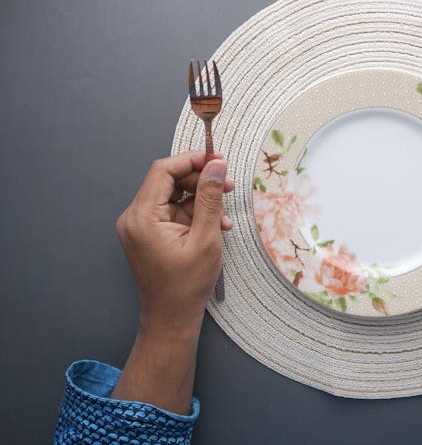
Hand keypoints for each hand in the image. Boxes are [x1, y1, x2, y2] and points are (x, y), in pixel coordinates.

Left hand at [112, 151, 233, 412]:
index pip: (163, 171)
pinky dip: (194, 214)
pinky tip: (215, 225)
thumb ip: (210, 198)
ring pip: (174, 197)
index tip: (218, 160)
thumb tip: (217, 166)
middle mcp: (135, 218)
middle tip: (229, 184)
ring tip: (225, 215)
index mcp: (142, 217)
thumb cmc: (186, 286)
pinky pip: (173, 213)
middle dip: (200, 181)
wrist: (171, 319)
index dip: (192, 161)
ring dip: (201, 200)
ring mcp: (140, 227)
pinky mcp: (149, 234)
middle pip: (168, 181)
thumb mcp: (206, 239)